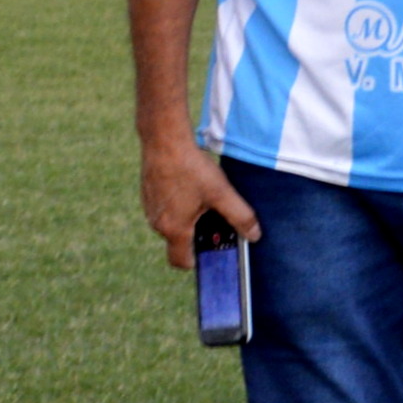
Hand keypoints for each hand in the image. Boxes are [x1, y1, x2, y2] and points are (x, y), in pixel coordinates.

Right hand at [142, 138, 257, 269]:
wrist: (163, 141)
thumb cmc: (191, 168)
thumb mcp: (222, 193)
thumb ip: (240, 217)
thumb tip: (254, 235)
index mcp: (174, 228)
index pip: (181, 262)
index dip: (198, 261)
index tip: (213, 250)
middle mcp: (157, 223)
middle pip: (179, 242)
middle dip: (198, 235)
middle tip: (217, 218)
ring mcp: (150, 208)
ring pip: (173, 224)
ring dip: (189, 219)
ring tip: (205, 199)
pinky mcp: (148, 195)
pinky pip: (165, 209)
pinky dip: (179, 205)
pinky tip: (191, 187)